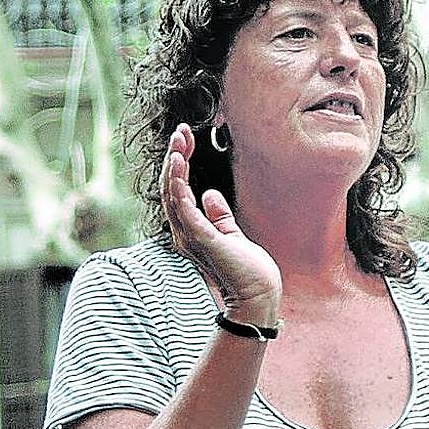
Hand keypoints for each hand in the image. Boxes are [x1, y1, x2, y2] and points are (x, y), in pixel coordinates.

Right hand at [160, 124, 281, 322]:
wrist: (258, 297)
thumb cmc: (247, 271)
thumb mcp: (232, 234)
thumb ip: (219, 215)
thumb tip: (210, 193)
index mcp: (189, 230)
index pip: (177, 191)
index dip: (178, 164)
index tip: (185, 138)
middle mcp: (183, 233)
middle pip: (171, 189)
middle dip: (174, 157)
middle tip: (179, 131)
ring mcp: (190, 238)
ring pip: (173, 197)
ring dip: (174, 168)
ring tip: (178, 143)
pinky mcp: (203, 242)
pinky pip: (185, 211)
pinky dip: (179, 189)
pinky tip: (179, 168)